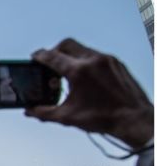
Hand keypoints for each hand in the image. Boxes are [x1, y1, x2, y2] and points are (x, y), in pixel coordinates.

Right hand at [25, 38, 152, 148]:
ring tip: (68, 74)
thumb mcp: (68, 117)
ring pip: (82, 49)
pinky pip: (96, 56)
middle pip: (67, 44)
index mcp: (79, 71)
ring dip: (71, 57)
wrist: (134, 120)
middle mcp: (93, 61)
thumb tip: (30, 111)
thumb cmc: (104, 118)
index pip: (52, 56)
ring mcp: (107, 60)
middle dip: (55, 51)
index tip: (34, 57)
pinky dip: (86, 62)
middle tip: (49, 62)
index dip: (39, 56)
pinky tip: (85, 78)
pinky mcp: (117, 64)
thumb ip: (44, 112)